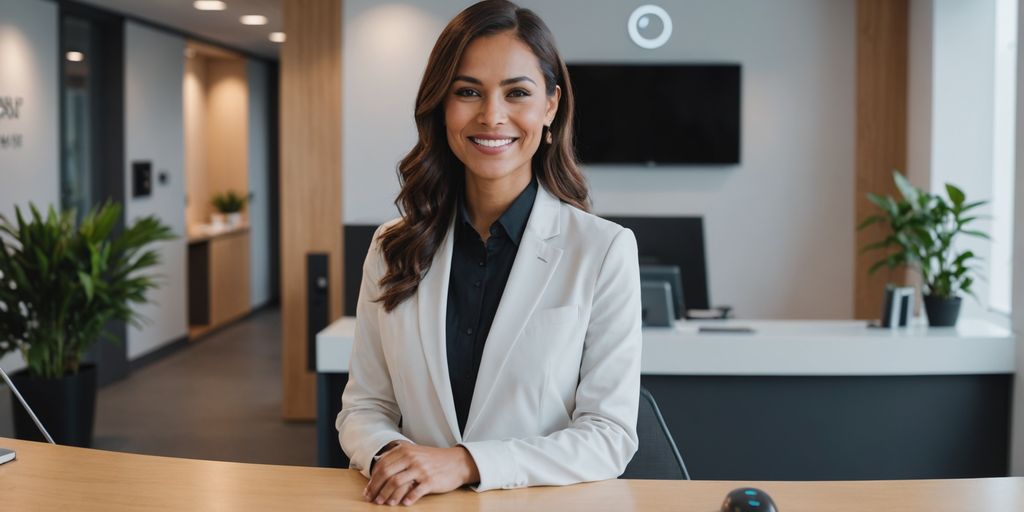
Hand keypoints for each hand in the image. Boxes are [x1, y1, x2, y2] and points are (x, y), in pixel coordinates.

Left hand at [363, 442, 479, 505]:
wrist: (456, 462)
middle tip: (371, 499)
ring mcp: (421, 469)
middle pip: (386, 474)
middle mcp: (411, 458)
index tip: (368, 490)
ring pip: (397, 483)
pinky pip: (415, 491)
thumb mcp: (414, 452)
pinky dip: (407, 499)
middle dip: (376, 489)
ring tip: (383, 503)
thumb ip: (397, 458)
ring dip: (387, 496)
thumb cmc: (433, 459)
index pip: (382, 465)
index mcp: (405, 450)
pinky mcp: (430, 480)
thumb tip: (377, 468)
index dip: (372, 479)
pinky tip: (403, 504)